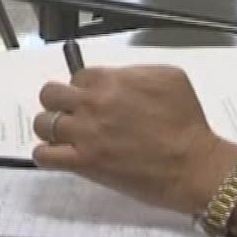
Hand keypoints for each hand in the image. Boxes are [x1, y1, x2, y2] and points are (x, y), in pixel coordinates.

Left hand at [33, 66, 236, 215]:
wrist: (192, 164)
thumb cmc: (187, 123)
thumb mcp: (170, 77)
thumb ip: (136, 72)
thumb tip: (118, 78)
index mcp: (111, 80)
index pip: (78, 77)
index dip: (83, 89)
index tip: (93, 100)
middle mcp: (92, 103)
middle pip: (51, 94)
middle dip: (59, 103)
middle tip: (74, 116)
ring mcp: (85, 133)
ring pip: (43, 123)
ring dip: (51, 128)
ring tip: (66, 137)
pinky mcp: (84, 162)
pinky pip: (44, 155)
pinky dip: (47, 155)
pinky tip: (61, 156)